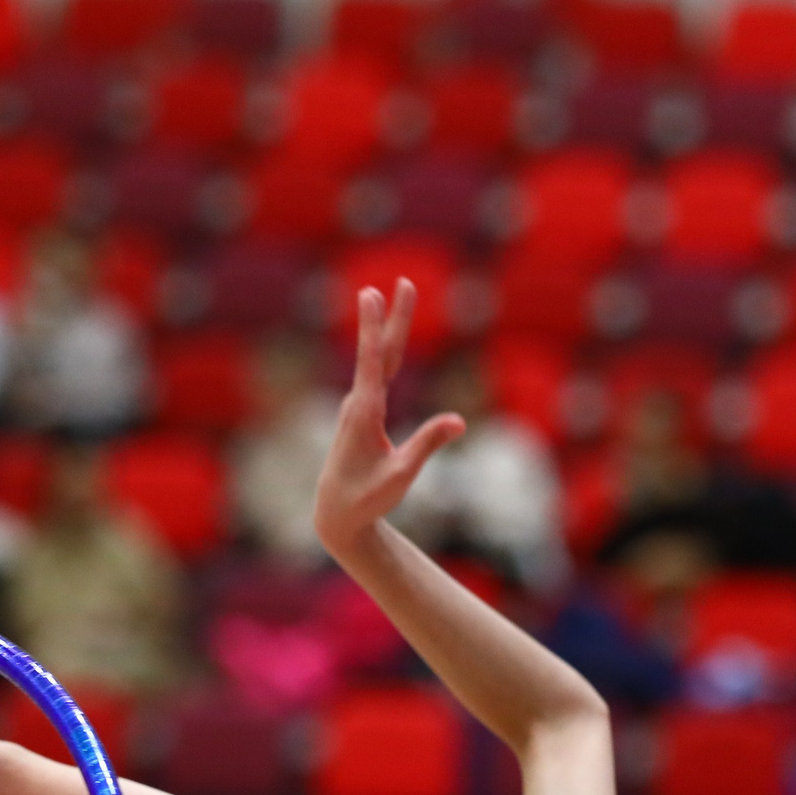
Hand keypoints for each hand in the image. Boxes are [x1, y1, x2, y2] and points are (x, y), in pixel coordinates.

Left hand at [311, 279, 466, 553]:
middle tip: (403, 281)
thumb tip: (459, 421)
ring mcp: (358, 405)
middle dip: (392, 316)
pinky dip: (387, 348)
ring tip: (396, 293)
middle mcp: (358, 403)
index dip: (373, 326)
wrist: (336, 513)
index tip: (371, 294)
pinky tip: (391, 334)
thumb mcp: (402, 476)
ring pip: (379, 359)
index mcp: (364, 414)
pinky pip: (378, 372)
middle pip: (380, 352)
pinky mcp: (363, 412)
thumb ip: (428, 444)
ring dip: (390, 326)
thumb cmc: (367, 498)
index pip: (372, 361)